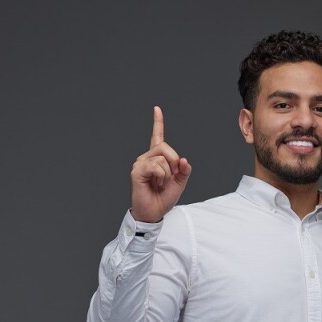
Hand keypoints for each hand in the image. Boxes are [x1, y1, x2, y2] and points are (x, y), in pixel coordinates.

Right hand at [130, 106, 191, 223]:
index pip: (157, 137)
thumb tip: (184, 160)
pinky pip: (156, 166)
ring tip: (160, 184)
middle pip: (165, 147)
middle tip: (168, 179)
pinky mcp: (137, 171)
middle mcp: (147, 158)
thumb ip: (184, 170)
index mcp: (157, 159)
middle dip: (174, 164)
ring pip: (162, 158)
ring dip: (167, 174)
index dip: (158, 123)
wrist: (153, 213)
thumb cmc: (163, 198)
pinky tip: (155, 184)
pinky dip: (161, 177)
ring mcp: (140, 163)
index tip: (157, 109)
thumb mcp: (179, 183)